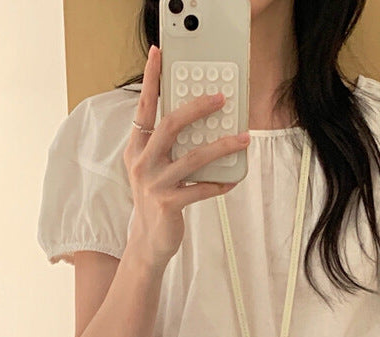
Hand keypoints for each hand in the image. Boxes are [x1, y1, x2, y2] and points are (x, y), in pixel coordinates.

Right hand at [122, 45, 250, 270]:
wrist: (148, 240)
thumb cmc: (156, 197)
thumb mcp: (154, 167)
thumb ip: (167, 144)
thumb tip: (199, 121)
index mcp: (137, 148)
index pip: (144, 107)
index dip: (151, 80)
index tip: (158, 53)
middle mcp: (142, 162)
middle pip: (170, 125)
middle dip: (197, 107)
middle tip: (221, 97)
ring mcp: (154, 183)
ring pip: (193, 156)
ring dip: (221, 146)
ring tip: (243, 138)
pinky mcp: (168, 204)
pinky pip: (201, 189)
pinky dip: (220, 183)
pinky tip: (233, 179)